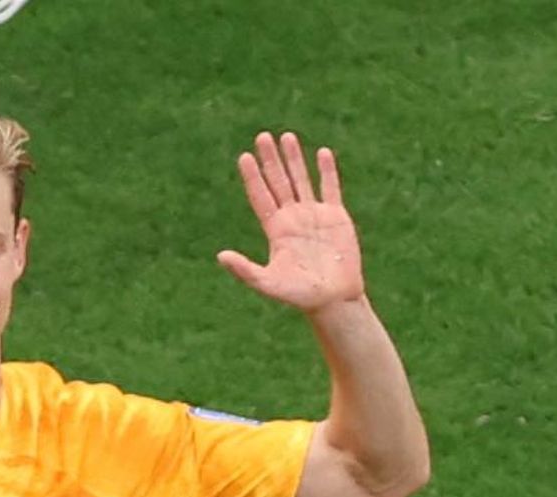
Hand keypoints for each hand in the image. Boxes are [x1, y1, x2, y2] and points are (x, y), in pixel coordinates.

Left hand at [217, 132, 363, 313]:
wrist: (334, 300)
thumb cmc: (301, 296)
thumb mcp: (269, 283)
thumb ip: (245, 270)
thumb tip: (220, 256)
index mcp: (277, 231)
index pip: (261, 197)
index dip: (253, 177)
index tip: (245, 157)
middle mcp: (293, 219)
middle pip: (279, 183)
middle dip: (270, 160)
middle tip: (262, 136)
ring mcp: (314, 216)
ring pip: (302, 180)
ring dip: (294, 159)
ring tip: (286, 136)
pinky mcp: (336, 217)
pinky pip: (330, 188)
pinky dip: (327, 171)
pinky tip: (322, 153)